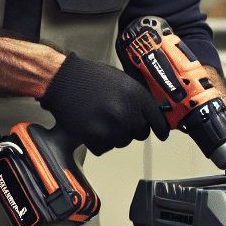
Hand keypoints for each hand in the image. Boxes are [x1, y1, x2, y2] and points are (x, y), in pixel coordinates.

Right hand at [39, 53, 170, 154]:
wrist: (63, 80)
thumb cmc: (90, 77)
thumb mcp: (123, 81)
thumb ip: (138, 98)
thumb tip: (150, 114)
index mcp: (136, 95)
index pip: (158, 120)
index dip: (161, 129)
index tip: (162, 134)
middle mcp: (126, 113)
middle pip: (140, 133)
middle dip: (131, 127)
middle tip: (115, 115)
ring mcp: (111, 128)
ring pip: (123, 142)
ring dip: (114, 134)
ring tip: (100, 117)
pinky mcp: (95, 139)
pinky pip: (105, 148)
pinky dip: (98, 141)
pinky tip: (91, 124)